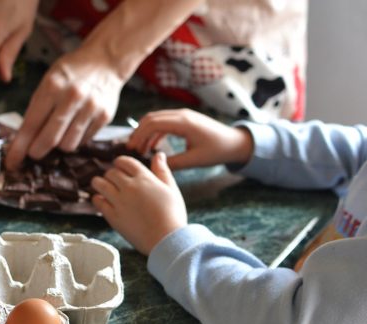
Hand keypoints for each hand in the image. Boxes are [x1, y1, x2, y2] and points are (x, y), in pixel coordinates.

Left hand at [5, 46, 123, 169]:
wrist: (105, 60)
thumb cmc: (70, 72)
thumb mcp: (48, 81)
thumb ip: (37, 108)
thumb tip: (23, 141)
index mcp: (52, 87)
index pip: (31, 125)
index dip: (19, 147)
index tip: (11, 162)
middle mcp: (72, 98)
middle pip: (49, 140)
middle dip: (37, 151)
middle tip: (33, 152)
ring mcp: (90, 108)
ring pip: (67, 145)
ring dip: (58, 145)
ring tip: (58, 133)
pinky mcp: (104, 117)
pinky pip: (83, 141)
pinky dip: (75, 139)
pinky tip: (74, 127)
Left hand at [91, 153, 186, 254]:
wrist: (167, 240)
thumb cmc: (173, 215)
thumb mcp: (171, 189)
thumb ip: (162, 171)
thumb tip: (158, 154)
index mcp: (145, 178)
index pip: (125, 161)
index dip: (120, 163)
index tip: (120, 167)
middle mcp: (129, 187)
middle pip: (111, 172)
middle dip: (111, 174)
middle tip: (113, 181)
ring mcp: (119, 201)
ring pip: (99, 184)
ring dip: (99, 183)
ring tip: (102, 187)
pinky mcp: (113, 216)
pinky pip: (97, 202)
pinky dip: (97, 199)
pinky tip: (102, 200)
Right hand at [126, 109, 253, 169]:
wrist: (235, 142)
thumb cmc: (217, 151)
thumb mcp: (194, 160)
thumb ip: (173, 163)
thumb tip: (154, 165)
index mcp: (184, 123)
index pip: (153, 123)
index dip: (139, 135)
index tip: (131, 149)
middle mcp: (182, 115)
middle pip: (151, 118)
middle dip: (138, 132)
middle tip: (131, 149)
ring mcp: (183, 115)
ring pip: (156, 119)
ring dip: (145, 132)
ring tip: (140, 149)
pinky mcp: (185, 119)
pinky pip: (164, 122)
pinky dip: (155, 132)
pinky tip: (152, 146)